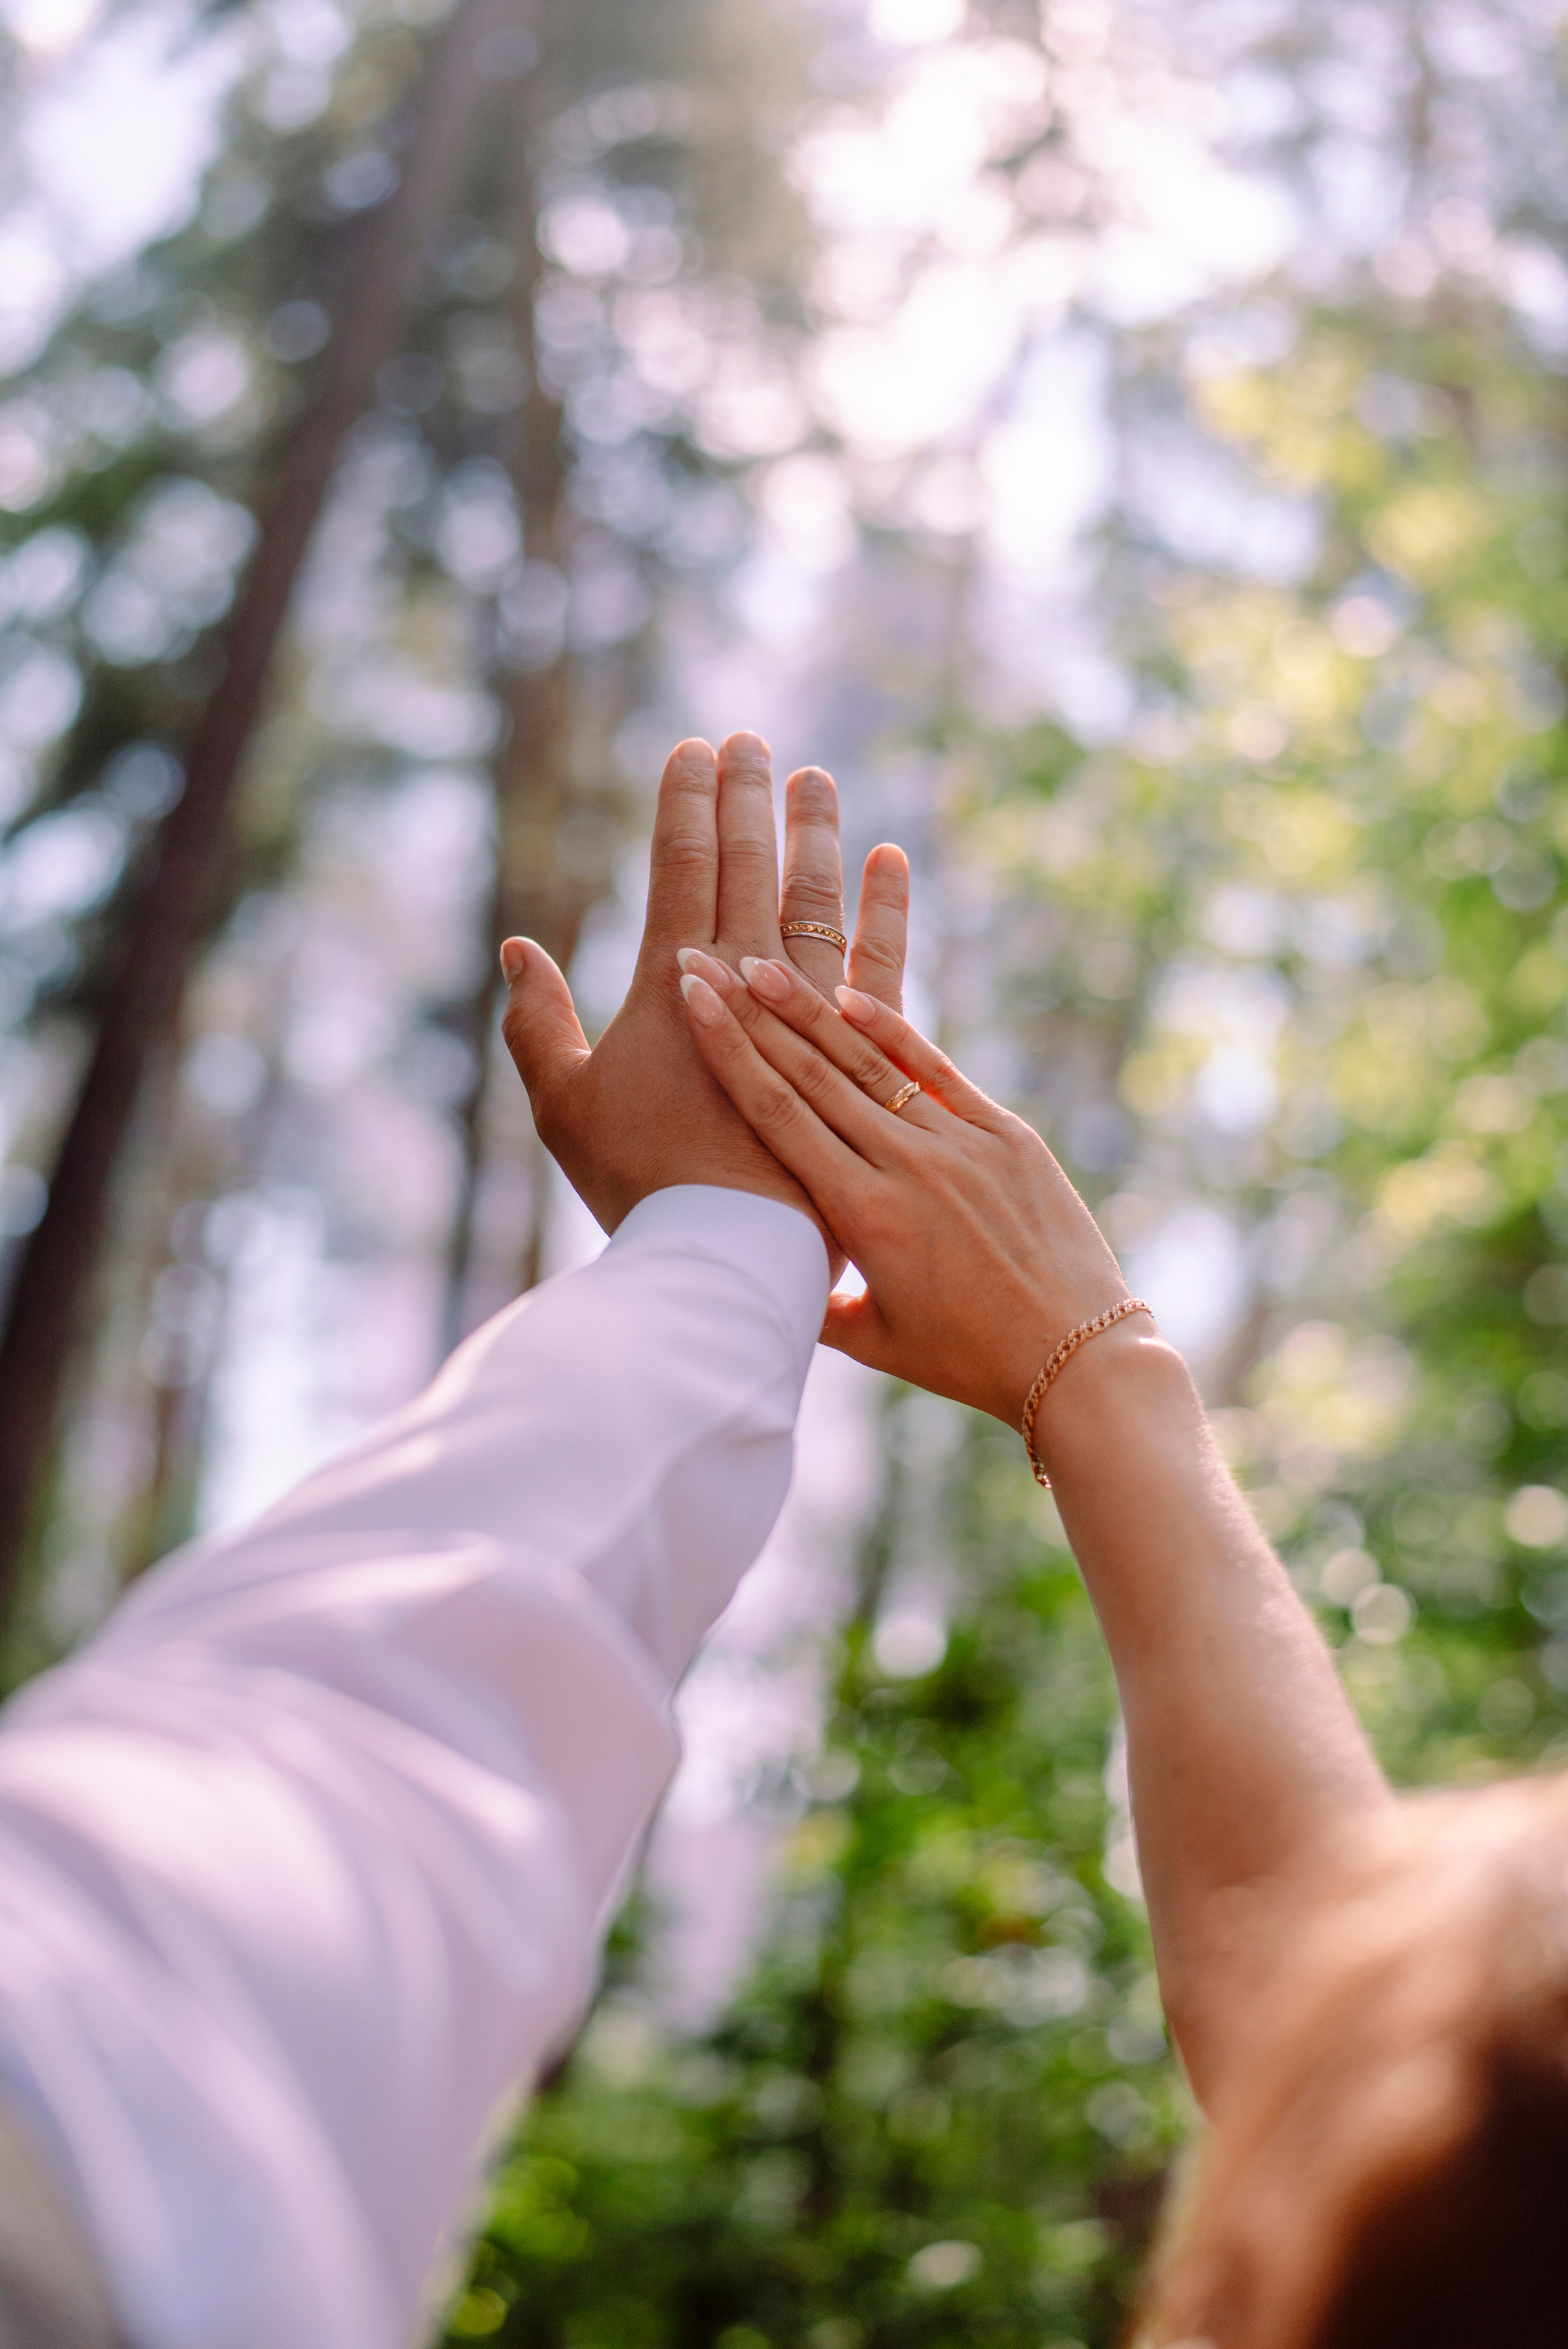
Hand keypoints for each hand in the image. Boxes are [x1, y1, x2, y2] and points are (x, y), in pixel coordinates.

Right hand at [499, 731, 909, 1235]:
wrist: (735, 1251)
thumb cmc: (640, 1187)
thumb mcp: (565, 1109)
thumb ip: (538, 1026)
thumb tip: (518, 951)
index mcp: (673, 983)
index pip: (680, 865)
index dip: (686, 802)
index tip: (694, 749)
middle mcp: (748, 980)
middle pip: (749, 863)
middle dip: (747, 796)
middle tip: (751, 741)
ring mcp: (814, 1012)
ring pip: (816, 897)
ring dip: (814, 831)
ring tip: (815, 777)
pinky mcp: (866, 1052)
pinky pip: (884, 962)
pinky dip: (886, 907)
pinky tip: (891, 861)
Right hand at [672, 951, 1132, 1437]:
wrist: (1079, 1357)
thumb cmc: (969, 1361)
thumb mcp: (875, 1343)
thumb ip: (811, 1301)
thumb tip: (759, 1270)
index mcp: (864, 1218)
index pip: (778, 1116)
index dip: (730, 1052)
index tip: (692, 1000)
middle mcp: (907, 1167)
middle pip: (810, 1074)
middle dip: (751, 1014)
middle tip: (705, 961)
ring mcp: (960, 1143)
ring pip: (867, 1062)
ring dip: (809, 1009)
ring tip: (761, 963)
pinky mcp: (1006, 1134)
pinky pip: (936, 1069)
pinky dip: (890, 1030)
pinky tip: (850, 990)